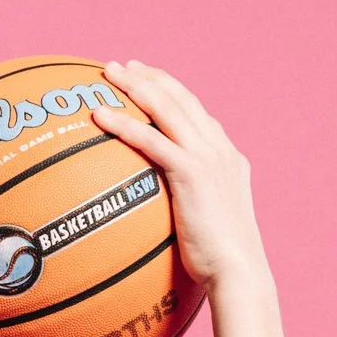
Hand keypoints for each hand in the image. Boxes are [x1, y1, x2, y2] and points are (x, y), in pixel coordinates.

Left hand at [92, 60, 267, 295]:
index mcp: (227, 159)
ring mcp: (208, 158)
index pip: (197, 114)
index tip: (147, 79)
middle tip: (122, 65)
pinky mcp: (192, 173)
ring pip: (167, 108)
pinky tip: (98, 115)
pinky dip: (123, 124)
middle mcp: (220, 150)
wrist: (238, 271)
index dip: (171, 92)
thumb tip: (164, 223)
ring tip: (108, 73)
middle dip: (151, 78)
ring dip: (135, 86)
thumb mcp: (207, 229)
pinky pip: (150, 140)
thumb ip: (190, 212)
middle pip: (182, 99)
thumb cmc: (219, 265)